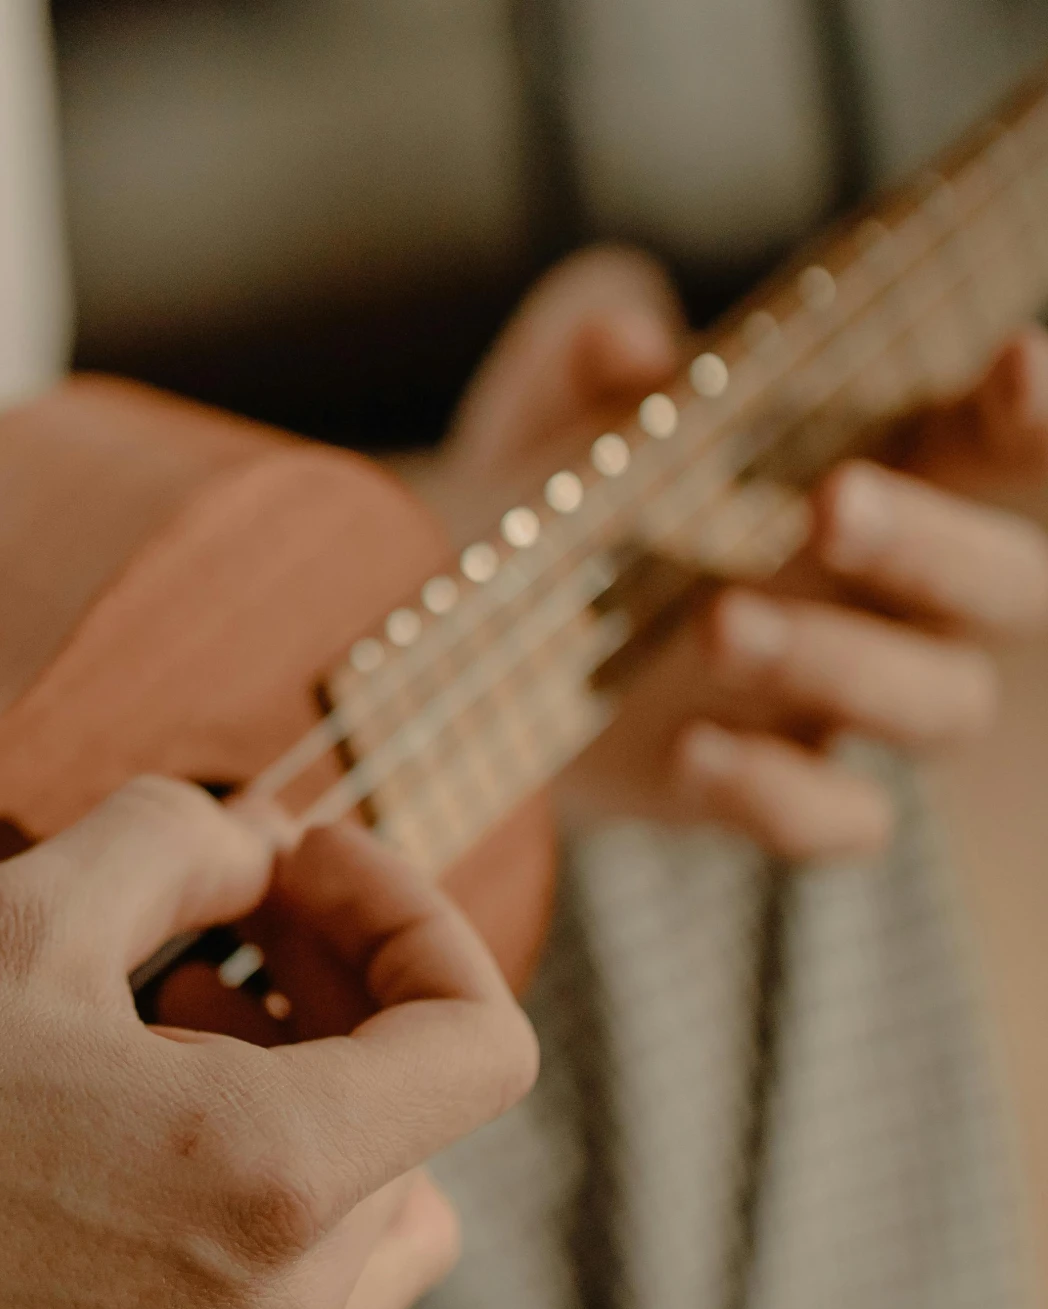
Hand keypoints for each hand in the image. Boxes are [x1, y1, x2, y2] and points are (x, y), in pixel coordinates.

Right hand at [0, 779, 537, 1308]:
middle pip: (430, 1141)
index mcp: (272, 1175)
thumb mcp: (9, 920)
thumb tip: (254, 845)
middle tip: (206, 958)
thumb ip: (173, 842)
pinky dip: (297, 1278)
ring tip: (179, 1081)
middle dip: (345, 1013)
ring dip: (330, 1145)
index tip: (297, 877)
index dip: (409, 918)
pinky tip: (172, 1216)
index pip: (479, 1040)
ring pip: (387, 1262)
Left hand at [432, 248, 1047, 858]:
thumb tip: (629, 340)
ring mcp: (847, 703)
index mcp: (889, 473)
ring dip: (841, 662)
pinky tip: (694, 750)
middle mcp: (900, 594)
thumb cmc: (555, 494)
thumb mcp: (549, 409)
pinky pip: (840, 819)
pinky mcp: (777, 792)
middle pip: (1007, 585)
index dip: (1033, 416)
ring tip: (717, 625)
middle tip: (832, 505)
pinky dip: (780, 791)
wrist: (466, 634)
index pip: (1003, 447)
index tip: (1016, 363)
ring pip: (940, 704)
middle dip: (932, 541)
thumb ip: (588, 350)